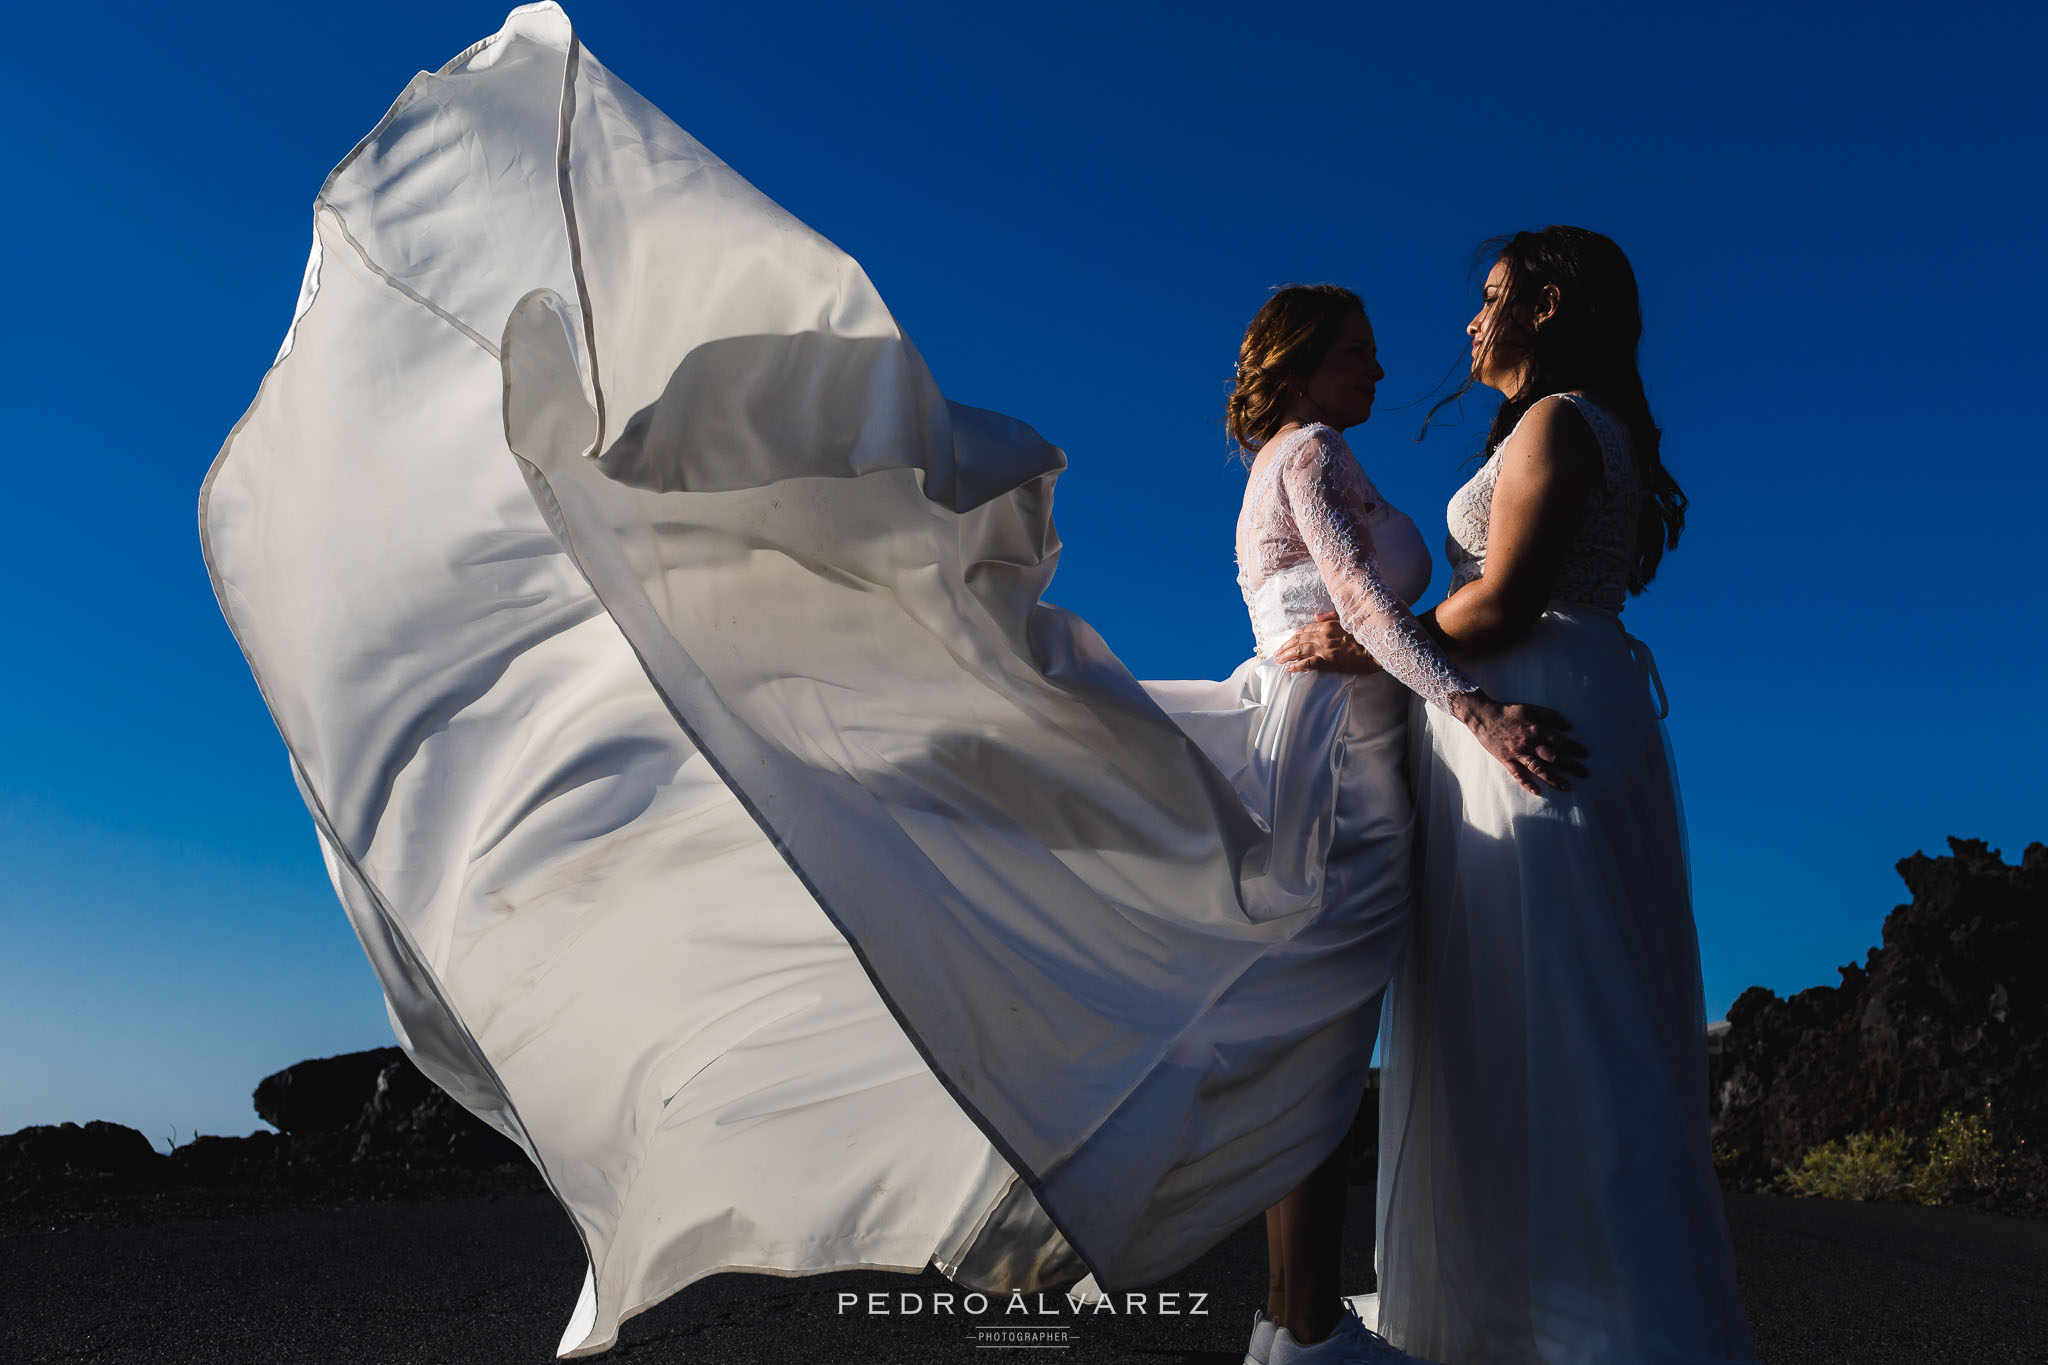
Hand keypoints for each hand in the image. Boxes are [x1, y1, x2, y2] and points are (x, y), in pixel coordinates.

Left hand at [1273, 612, 1381, 674]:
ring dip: (1287, 655)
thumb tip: (1316, 616)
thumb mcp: (1347, 619)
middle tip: (1277, 654)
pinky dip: (1297, 665)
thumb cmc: (1364, 635)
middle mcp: (1323, 635)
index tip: (1287, 642)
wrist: (1376, 650)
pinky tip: (1289, 669)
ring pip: (1300, 650)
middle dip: (1286, 646)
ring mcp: (1325, 648)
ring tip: (1279, 660)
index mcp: (1328, 625)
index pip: (1304, 630)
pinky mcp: (1329, 661)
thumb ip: (1331, 616)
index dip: (1293, 636)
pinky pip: (1308, 663)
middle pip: (1299, 640)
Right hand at [1445, 691, 1588, 795]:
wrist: (1483, 716)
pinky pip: (1517, 774)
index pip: (1559, 741)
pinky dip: (1527, 783)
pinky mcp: (1506, 760)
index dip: (1573, 747)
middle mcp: (1528, 742)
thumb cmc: (1507, 711)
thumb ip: (1550, 715)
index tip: (1584, 753)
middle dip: (1570, 765)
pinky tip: (1538, 791)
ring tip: (1566, 786)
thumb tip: (1568, 725)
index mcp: (1535, 728)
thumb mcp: (1530, 707)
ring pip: (1538, 768)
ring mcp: (1517, 753)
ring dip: (1553, 778)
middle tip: (1584, 773)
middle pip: (1553, 756)